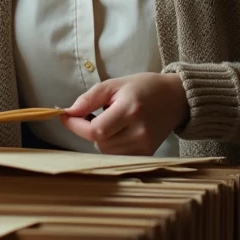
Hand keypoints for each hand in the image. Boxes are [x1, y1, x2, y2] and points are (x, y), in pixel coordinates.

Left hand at [60, 72, 187, 154]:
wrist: (176, 99)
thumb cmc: (144, 88)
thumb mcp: (115, 84)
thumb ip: (89, 98)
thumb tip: (68, 112)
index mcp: (130, 111)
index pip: (95, 130)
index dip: (76, 126)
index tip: (64, 116)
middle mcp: (138, 132)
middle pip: (99, 143)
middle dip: (89, 129)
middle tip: (94, 113)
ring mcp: (144, 146)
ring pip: (106, 151)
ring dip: (100, 137)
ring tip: (111, 120)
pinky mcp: (147, 154)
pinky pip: (117, 155)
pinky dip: (111, 144)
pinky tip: (118, 130)